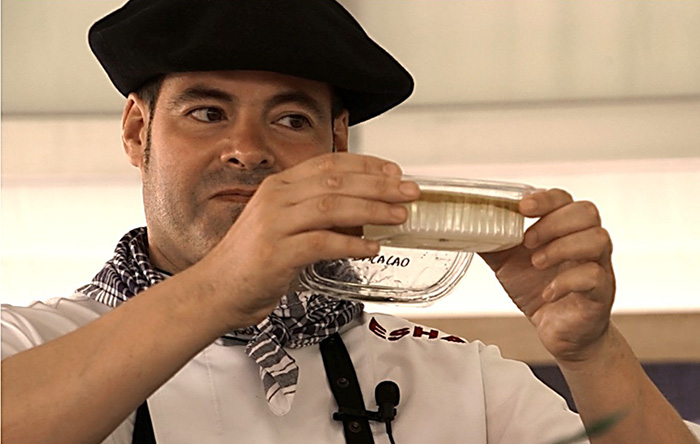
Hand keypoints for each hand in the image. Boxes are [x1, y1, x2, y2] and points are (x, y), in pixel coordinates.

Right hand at [193, 153, 419, 329]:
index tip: (394, 171)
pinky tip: (371, 248)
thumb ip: (316, 217)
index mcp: (279, 186)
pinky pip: (322, 243)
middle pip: (336, 182)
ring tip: (398, 216)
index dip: (367, 165)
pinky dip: (351, 245)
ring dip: (372, 210)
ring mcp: (274, 224)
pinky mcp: (275, 254)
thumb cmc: (252, 261)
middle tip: (409, 191)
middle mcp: (276, 198)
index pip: (330, 164)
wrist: (215, 291)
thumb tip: (361, 217)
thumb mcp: (284, 226)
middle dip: (379, 185)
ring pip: (332, 207)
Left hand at [480, 189, 614, 362]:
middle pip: (586, 212)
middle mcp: (585, 242)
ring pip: (597, 239)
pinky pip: (594, 276)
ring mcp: (598, 266)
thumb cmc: (537, 290)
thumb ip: (491, 242)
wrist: (560, 331)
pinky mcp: (601, 292)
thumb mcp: (507, 263)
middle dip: (552, 223)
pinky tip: (547, 292)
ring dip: (562, 248)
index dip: (545, 199)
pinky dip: (566, 282)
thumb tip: (467, 226)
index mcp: (563, 228)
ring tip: (537, 263)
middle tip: (527, 242)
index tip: (522, 208)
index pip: (564, 198)